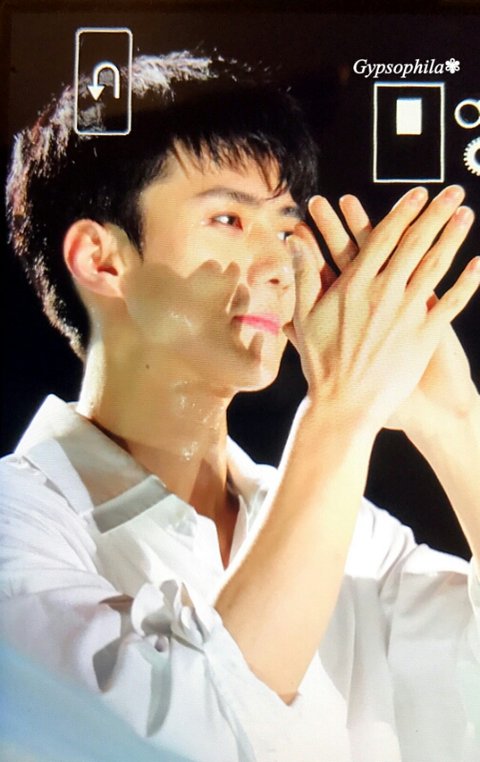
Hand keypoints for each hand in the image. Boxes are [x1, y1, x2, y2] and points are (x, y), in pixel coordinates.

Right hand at [285, 186, 479, 435]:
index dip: (403, 213)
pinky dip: (467, 283)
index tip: (418, 194)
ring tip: (466, 216)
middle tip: (453, 192)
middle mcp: (383, 293)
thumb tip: (296, 242)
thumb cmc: (321, 362)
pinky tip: (479, 265)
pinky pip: (451, 304)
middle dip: (436, 214)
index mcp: (354, 284)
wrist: (345, 405)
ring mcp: (407, 314)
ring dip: (453, 238)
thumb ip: (304, 276)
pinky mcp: (424, 337)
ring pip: (435, 267)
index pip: (383, 238)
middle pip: (415, 244)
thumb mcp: (304, 316)